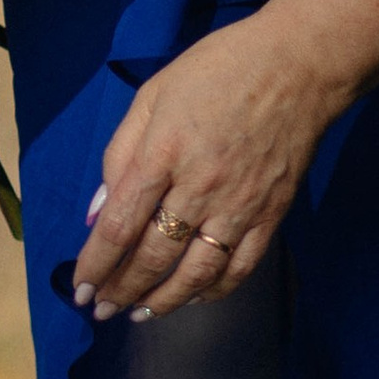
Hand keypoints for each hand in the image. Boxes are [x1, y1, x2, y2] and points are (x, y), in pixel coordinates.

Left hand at [72, 0, 378, 318]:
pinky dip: (213, 290)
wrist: (298, 65)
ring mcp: (239, 206)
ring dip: (163, 301)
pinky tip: (192, 297)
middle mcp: (199, 187)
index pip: (120, 225)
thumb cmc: (217, 69)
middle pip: (153, 256)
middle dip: (121, 289)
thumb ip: (121, 152)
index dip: (96, 264)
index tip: (81, 289)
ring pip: (196, 273)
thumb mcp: (153, 94)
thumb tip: (97, 211)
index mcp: (163, 153)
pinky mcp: (271, 215)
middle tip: (102, 310)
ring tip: (138, 314)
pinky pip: (239, 267)